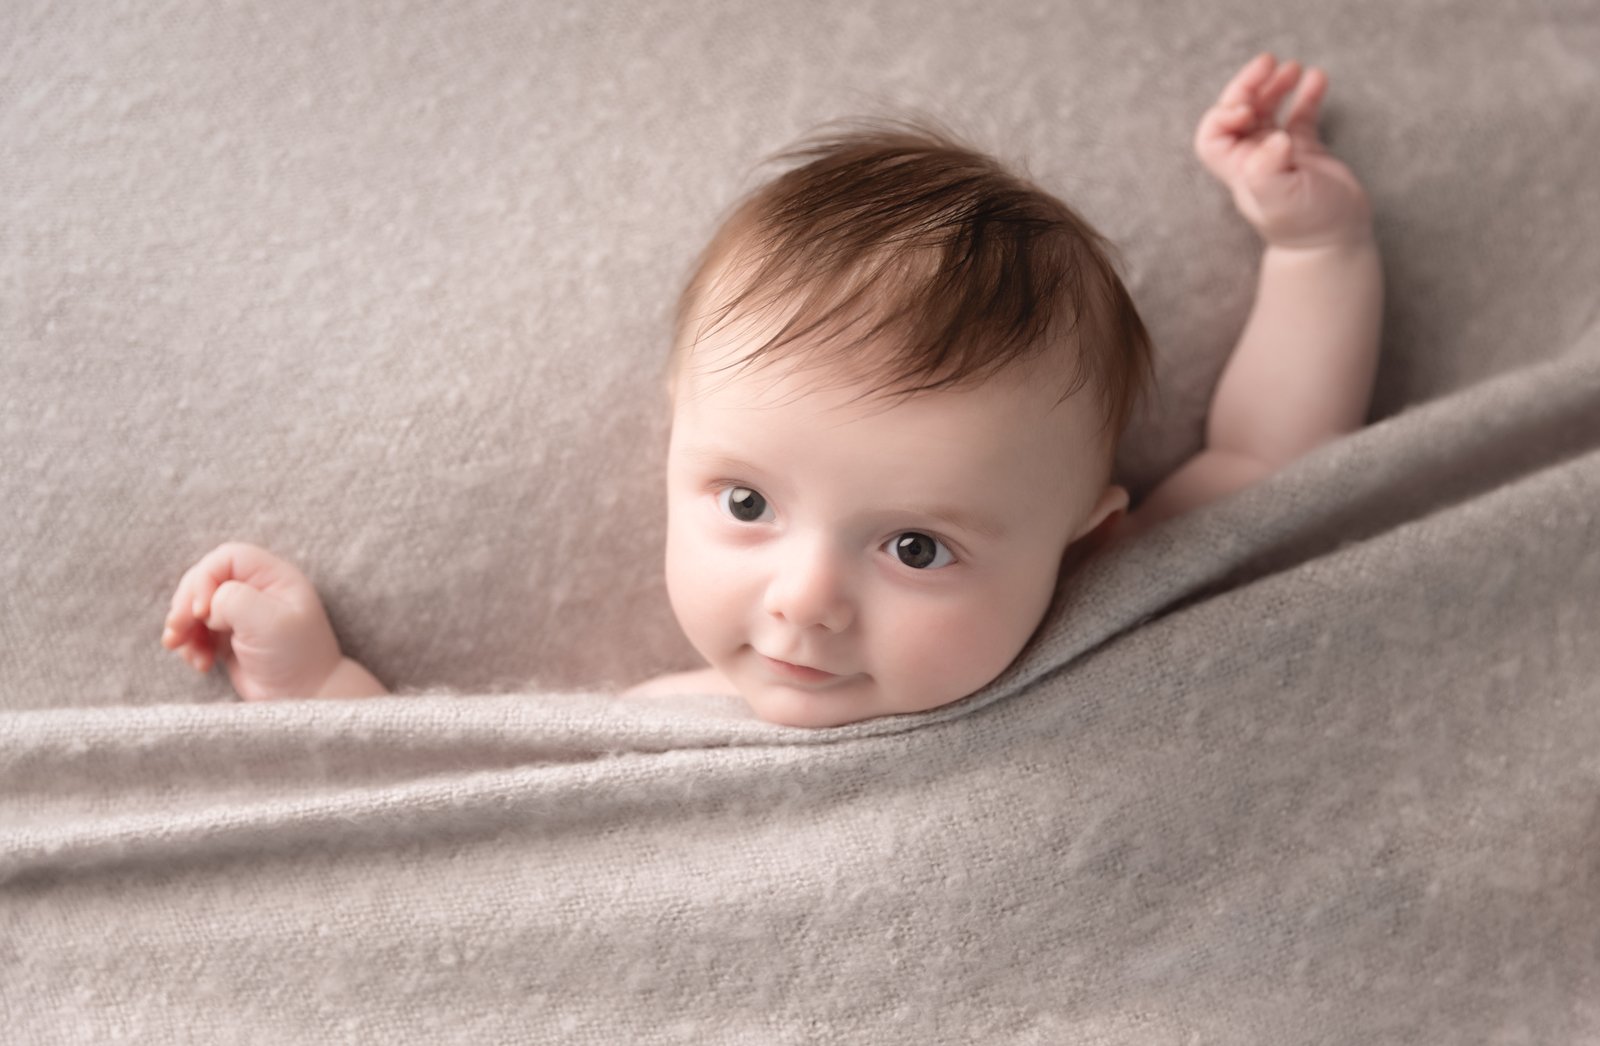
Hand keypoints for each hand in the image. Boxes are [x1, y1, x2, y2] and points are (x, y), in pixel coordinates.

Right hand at [160, 541, 343, 700]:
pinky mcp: (227, 637)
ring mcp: (240, 613)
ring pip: (194, 607)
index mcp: (274, 577)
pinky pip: (195, 631)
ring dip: (183, 628)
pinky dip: (189, 645)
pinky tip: (200, 664)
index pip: (227, 559)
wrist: (304, 698)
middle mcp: (256, 590)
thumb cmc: (296, 657)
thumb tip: (206, 606)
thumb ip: (233, 600)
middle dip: (185, 605)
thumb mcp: (269, 622)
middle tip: (177, 631)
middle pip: (204, 580)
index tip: (200, 612)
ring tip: (185, 651)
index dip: (205, 579)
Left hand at [1195, 53, 1372, 248]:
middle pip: (1238, 112)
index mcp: (1239, 169)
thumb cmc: (1306, 226)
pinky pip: (1299, 115)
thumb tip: (1274, 139)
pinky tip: (1317, 79)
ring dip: (1275, 86)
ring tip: (1294, 68)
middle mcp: (1253, 158)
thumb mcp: (1281, 202)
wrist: (1335, 243)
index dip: (1223, 113)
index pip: (1212, 133)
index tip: (1247, 109)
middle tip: (1268, 63)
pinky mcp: (1304, 151)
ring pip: (1266, 109)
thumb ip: (1268, 171)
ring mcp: (1278, 153)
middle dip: (1249, 86)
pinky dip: (1306, 95)